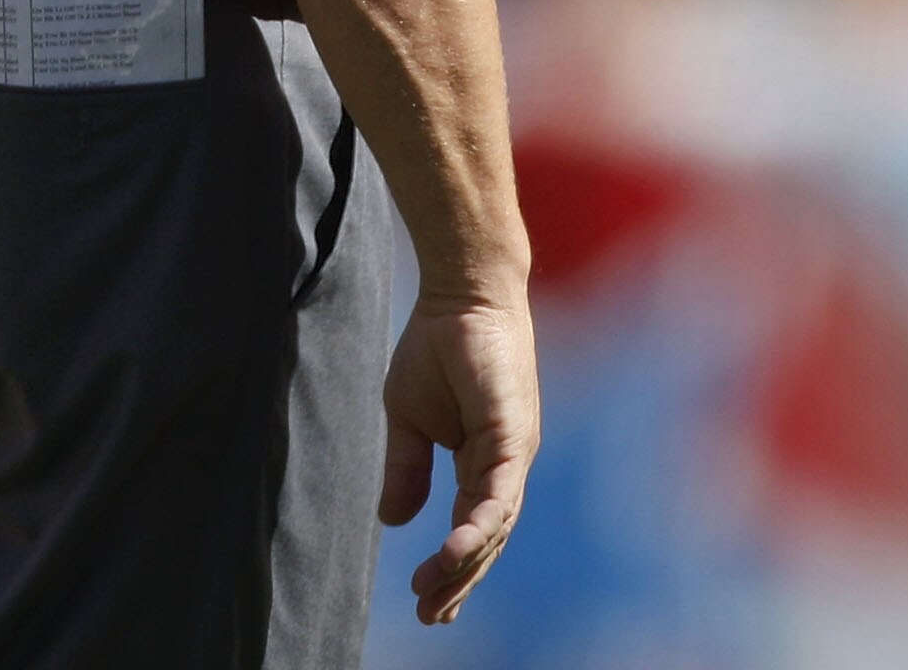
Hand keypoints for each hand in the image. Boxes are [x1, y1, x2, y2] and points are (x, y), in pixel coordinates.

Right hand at [380, 292, 538, 624]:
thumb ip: (406, 469)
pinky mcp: (511, 431)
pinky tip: (457, 549)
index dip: (453, 567)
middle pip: (489, 536)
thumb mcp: (407, 418)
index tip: (428, 603)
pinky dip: (481, 524)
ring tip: (435, 596)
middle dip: (459, 579)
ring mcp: (513, 449)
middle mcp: (506, 462)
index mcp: (484, 460)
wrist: (457, 292)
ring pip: (496, 522)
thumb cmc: (437, 345)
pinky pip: (498, 490)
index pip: (474, 526)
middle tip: (430, 615)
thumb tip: (394, 522)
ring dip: (465, 562)